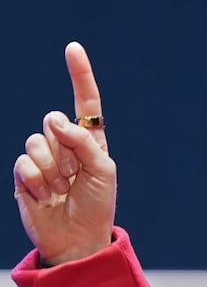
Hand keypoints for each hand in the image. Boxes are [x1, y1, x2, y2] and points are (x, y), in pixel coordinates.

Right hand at [14, 42, 116, 264]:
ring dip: (52, 169)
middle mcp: (64, 143)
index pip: (85, 102)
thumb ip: (84, 143)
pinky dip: (38, 181)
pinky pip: (24, 163)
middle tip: (74, 176)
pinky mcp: (23, 173)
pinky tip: (45, 196)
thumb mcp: (103, 171)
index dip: (79, 75)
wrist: (77, 238)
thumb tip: (57, 121)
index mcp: (89, 139)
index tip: (73, 48)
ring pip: (36, 142)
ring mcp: (41, 157)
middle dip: (65, 149)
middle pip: (54, 121)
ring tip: (61, 189)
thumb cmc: (96, 205)